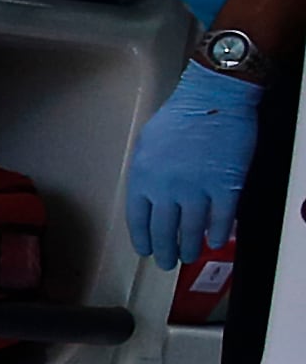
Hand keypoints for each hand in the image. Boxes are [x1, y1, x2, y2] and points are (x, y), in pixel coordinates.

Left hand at [129, 63, 263, 268]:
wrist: (213, 100)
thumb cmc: (178, 117)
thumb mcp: (147, 145)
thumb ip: (147, 174)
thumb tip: (152, 197)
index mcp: (143, 179)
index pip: (138, 220)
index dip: (143, 239)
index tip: (147, 250)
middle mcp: (166, 190)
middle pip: (164, 230)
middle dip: (165, 250)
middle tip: (167, 263)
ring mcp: (197, 190)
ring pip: (192, 230)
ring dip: (190, 247)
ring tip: (189, 257)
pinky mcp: (226, 187)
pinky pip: (222, 218)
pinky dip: (218, 233)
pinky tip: (216, 242)